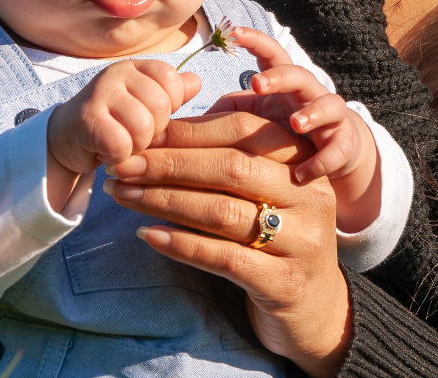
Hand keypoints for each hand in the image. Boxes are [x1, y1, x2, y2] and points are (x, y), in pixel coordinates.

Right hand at [46, 59, 199, 206]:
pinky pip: (121, 143)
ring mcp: (100, 93)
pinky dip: (119, 157)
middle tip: (135, 137)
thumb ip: (172, 94)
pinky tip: (110, 154)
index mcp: (136, 67)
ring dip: (137, 146)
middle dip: (155, 132)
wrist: (67, 139)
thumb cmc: (114, 122)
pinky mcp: (87, 119)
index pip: (173, 81)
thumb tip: (197, 82)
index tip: (151, 118)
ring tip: (124, 145)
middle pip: (161, 106)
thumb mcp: (145, 105)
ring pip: (143, 126)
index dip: (169, 108)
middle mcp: (118, 73)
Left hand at [104, 112, 351, 377]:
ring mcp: (302, 240)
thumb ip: (230, 156)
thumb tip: (161, 132)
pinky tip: (148, 236)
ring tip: (123, 195)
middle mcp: (309, 195)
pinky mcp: (284, 282)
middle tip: (121, 166)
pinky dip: (182, 244)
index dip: (188, 131)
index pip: (242, 131)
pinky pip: (226, 258)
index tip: (142, 136)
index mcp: (302, 160)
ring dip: (164, 201)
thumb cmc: (278, 237)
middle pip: (231, 167)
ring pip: (224, 211)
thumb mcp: (266, 189)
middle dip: (168, 164)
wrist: (316, 307)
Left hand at [223, 28, 382, 231]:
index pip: (272, 55)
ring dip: (311, 113)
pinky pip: (337, 150)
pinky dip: (321, 162)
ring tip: (296, 124)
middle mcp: (309, 94)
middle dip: (279, 77)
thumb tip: (182, 122)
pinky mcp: (344, 144)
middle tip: (257, 82)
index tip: (234, 32)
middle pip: (299, 75)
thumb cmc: (286, 128)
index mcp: (285, 85)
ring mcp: (331, 117)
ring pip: (328, 105)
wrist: (335, 149)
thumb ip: (227, 113)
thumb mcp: (257, 118)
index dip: (256, 42)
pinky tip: (302, 174)